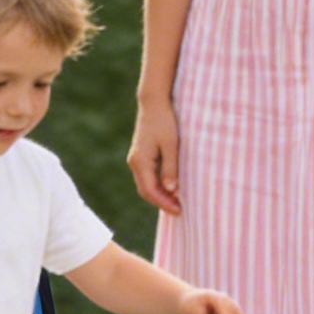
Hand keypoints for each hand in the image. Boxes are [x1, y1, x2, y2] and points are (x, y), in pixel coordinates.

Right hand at [128, 98, 183, 213]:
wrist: (153, 103)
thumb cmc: (164, 121)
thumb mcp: (172, 145)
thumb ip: (170, 168)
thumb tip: (171, 190)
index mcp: (140, 161)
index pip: (150, 190)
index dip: (164, 203)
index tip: (179, 210)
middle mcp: (134, 162)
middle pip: (145, 191)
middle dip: (162, 202)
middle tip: (179, 210)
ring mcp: (136, 159)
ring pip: (145, 184)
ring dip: (159, 195)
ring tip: (177, 201)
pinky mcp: (140, 155)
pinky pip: (147, 176)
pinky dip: (157, 186)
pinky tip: (170, 188)